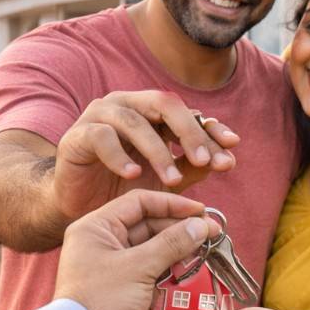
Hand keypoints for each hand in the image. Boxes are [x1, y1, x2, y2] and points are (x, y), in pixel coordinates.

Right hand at [52, 90, 239, 220]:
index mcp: (153, 112)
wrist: (80, 205)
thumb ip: (194, 167)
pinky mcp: (77, 134)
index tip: (232, 146)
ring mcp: (100, 116)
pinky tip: (133, 175)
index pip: (188, 112)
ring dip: (157, 151)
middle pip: (164, 104)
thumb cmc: (125, 187)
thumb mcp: (167, 179)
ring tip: (172, 180)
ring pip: (134, 122)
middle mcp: (128, 105)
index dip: (210, 128)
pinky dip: (119, 156)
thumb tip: (228, 159)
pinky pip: (101, 137)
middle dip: (189, 132)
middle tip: (206, 162)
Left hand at [53, 190, 219, 309]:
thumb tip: (202, 225)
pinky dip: (173, 267)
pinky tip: (190, 270)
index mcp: (97, 227)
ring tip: (203, 254)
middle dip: (181, 229)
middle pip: (150, 223)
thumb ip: (173, 243)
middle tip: (212, 234)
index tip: (201, 212)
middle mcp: (105, 241)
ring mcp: (117, 263)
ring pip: (156, 246)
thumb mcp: (139, 268)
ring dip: (180, 249)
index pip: (140, 202)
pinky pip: (156, 267)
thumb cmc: (101, 303)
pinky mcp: (128, 283)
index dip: (172, 204)